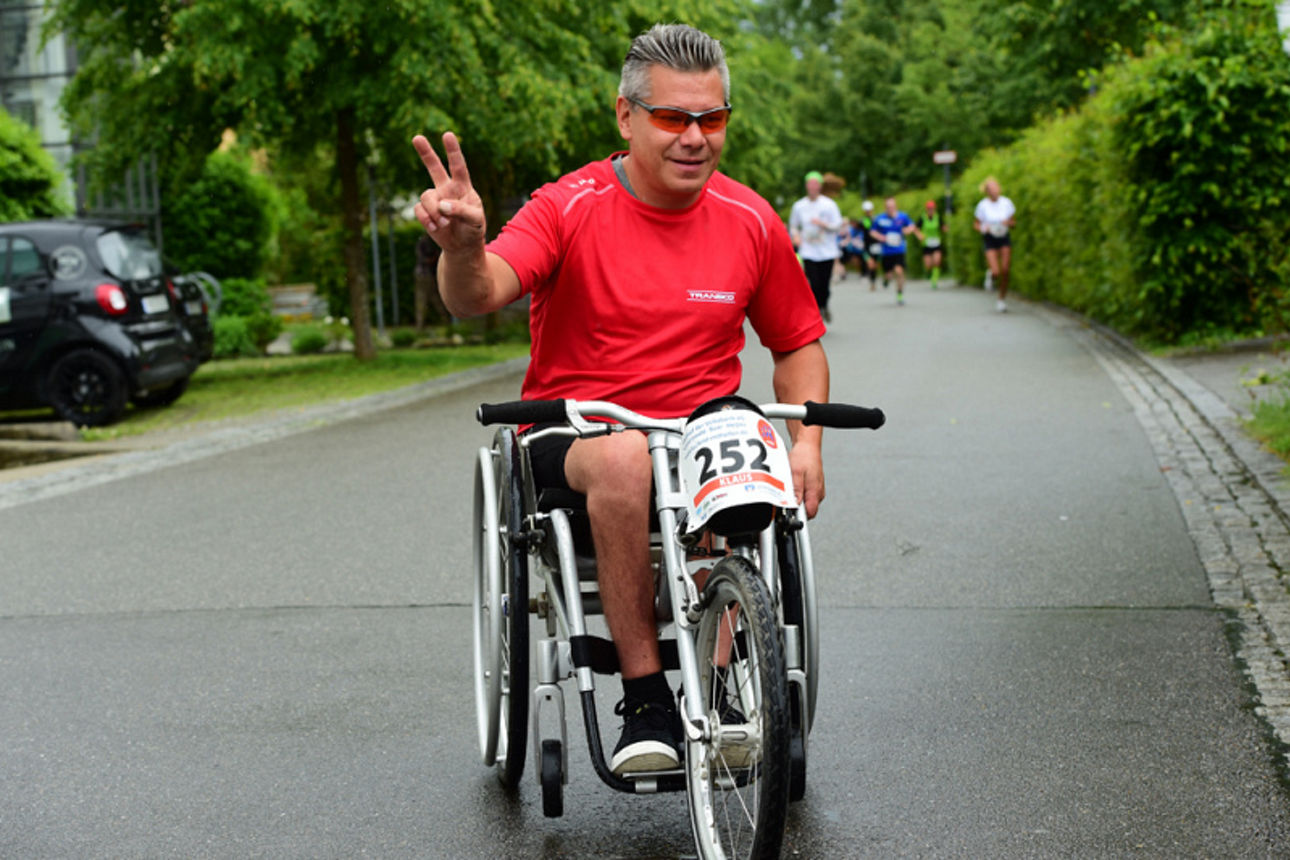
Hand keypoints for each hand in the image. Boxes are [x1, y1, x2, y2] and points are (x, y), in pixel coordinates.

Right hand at [412, 132, 486, 252]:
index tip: (447, 135)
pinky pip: (419, 210)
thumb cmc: (473, 229)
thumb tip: (442, 205)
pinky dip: (427, 220)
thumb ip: (462, 210)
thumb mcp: (475, 220)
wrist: (462, 246)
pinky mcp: (425, 211)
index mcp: (463, 187)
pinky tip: (435, 227)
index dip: (453, 150)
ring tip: (443, 224)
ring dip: (433, 212)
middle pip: (434, 167)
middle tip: (417, 137)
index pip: (458, 166)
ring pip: (426, 196)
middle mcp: (447, 189)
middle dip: (425, 152)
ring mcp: (435, 199)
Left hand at [789, 441, 824, 518]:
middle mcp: (818, 492)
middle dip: (797, 509)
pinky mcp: (814, 486)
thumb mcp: (796, 472)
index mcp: (815, 490)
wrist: (808, 446)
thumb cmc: (804, 456)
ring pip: (807, 503)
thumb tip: (795, 504)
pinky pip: (807, 496)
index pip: (810, 513)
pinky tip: (793, 487)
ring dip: (797, 501)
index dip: (800, 516)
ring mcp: (817, 489)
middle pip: (808, 510)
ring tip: (790, 491)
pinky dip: (799, 494)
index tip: (790, 514)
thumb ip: (796, 490)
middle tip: (786, 501)